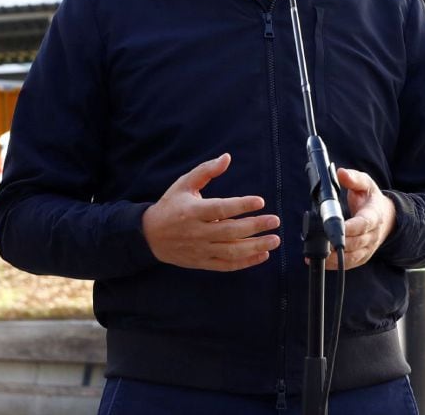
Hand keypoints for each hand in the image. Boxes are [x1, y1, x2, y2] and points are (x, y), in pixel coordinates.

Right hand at [141, 154, 279, 270]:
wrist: (149, 236)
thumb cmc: (171, 206)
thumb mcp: (184, 184)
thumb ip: (206, 170)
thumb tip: (227, 157)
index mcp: (192, 211)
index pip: (220, 209)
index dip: (241, 205)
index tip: (260, 201)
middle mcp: (197, 232)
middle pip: (230, 231)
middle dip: (255, 226)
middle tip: (275, 220)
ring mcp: (200, 249)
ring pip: (231, 251)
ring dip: (255, 247)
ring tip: (275, 240)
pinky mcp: (202, 263)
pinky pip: (227, 265)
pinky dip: (246, 262)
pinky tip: (263, 255)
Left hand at [327, 168, 396, 269]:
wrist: (388, 218)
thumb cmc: (372, 200)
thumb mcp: (366, 184)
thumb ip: (354, 178)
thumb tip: (341, 173)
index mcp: (374, 216)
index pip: (363, 224)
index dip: (349, 228)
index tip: (335, 228)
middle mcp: (373, 234)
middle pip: (355, 242)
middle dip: (337, 243)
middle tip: (320, 241)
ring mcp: (368, 247)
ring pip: (352, 256)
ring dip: (335, 257)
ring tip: (318, 254)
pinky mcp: (362, 256)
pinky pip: (350, 263)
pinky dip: (336, 264)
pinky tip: (322, 261)